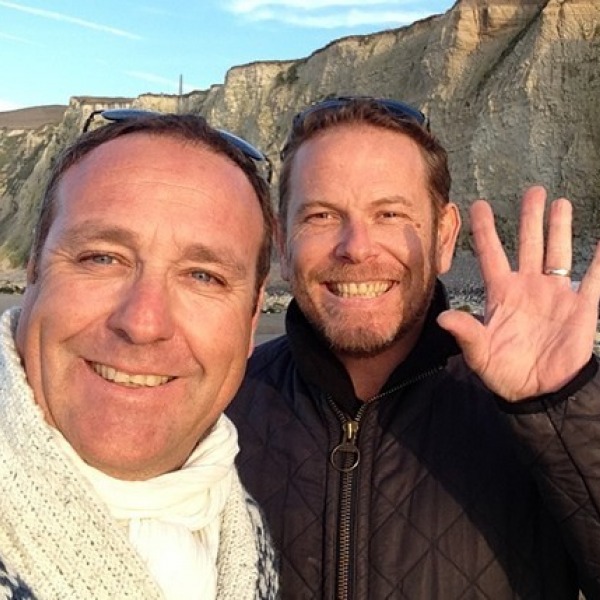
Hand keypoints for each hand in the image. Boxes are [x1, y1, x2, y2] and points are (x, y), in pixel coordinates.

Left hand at [437, 186, 599, 400]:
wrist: (539, 392)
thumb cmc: (504, 372)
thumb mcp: (479, 352)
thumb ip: (465, 332)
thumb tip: (442, 317)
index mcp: (501, 293)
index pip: (491, 254)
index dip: (485, 230)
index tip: (478, 204)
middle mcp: (528, 286)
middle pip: (529, 244)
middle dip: (531, 218)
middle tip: (533, 190)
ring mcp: (555, 294)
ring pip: (558, 253)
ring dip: (560, 229)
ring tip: (560, 202)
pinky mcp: (580, 307)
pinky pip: (594, 280)